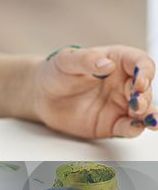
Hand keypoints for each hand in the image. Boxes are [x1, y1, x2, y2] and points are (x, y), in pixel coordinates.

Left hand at [32, 45, 156, 138]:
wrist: (42, 95)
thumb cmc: (56, 72)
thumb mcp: (66, 60)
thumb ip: (86, 60)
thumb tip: (107, 64)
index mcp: (118, 61)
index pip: (141, 63)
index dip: (145, 71)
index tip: (139, 81)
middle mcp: (124, 83)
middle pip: (145, 89)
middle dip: (145, 96)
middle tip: (137, 103)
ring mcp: (120, 104)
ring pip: (143, 111)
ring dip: (149, 115)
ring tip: (149, 119)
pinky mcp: (113, 123)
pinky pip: (128, 127)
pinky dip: (134, 129)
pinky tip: (134, 128)